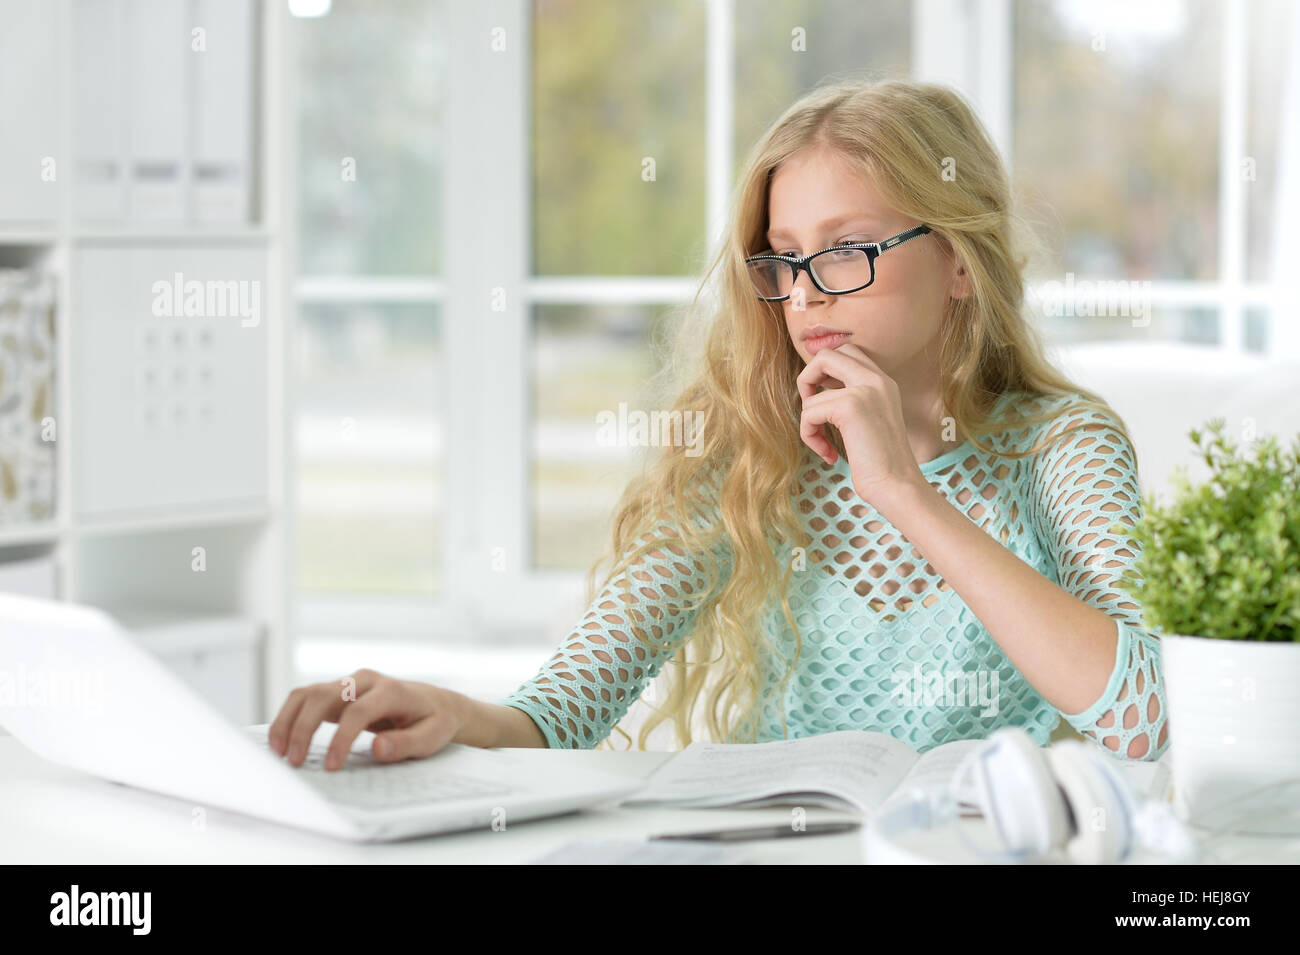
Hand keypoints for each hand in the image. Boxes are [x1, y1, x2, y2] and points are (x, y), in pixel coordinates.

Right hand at [268, 668, 466, 770]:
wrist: (435, 704)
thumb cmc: (433, 722)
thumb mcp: (431, 737)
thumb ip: (406, 744)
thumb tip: (378, 748)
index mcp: (391, 690)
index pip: (358, 711)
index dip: (341, 738)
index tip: (331, 766)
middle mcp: (366, 681)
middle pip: (324, 696)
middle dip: (304, 728)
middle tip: (295, 761)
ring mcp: (349, 683)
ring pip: (308, 693)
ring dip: (288, 720)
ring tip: (279, 752)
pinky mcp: (337, 692)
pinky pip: (305, 699)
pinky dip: (289, 717)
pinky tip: (282, 740)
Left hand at [796, 342, 923, 504]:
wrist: (898, 486)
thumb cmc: (881, 464)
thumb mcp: (870, 421)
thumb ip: (853, 399)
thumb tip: (816, 389)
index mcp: (884, 381)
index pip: (847, 351)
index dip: (824, 372)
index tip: (824, 402)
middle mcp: (877, 379)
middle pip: (826, 354)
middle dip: (807, 380)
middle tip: (814, 412)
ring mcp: (864, 390)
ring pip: (810, 389)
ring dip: (807, 421)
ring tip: (823, 443)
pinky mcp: (850, 406)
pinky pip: (808, 413)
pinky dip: (810, 436)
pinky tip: (828, 455)